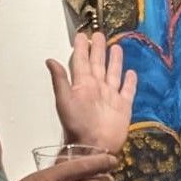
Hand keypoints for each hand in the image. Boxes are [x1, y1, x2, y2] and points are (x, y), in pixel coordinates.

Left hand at [48, 32, 136, 153]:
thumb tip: (50, 60)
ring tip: (116, 47)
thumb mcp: (64, 100)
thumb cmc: (77, 125)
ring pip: (113, 73)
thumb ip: (60, 80)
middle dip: (98, 49)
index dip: (82, 48)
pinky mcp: (123, 106)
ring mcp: (111, 96)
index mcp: (83, 85)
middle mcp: (97, 87)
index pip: (82, 61)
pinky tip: (131, 72)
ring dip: (115, 61)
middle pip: (98, 64)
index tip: (82, 35)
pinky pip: (128, 90)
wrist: (95, 146)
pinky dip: (130, 81)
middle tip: (99, 34)